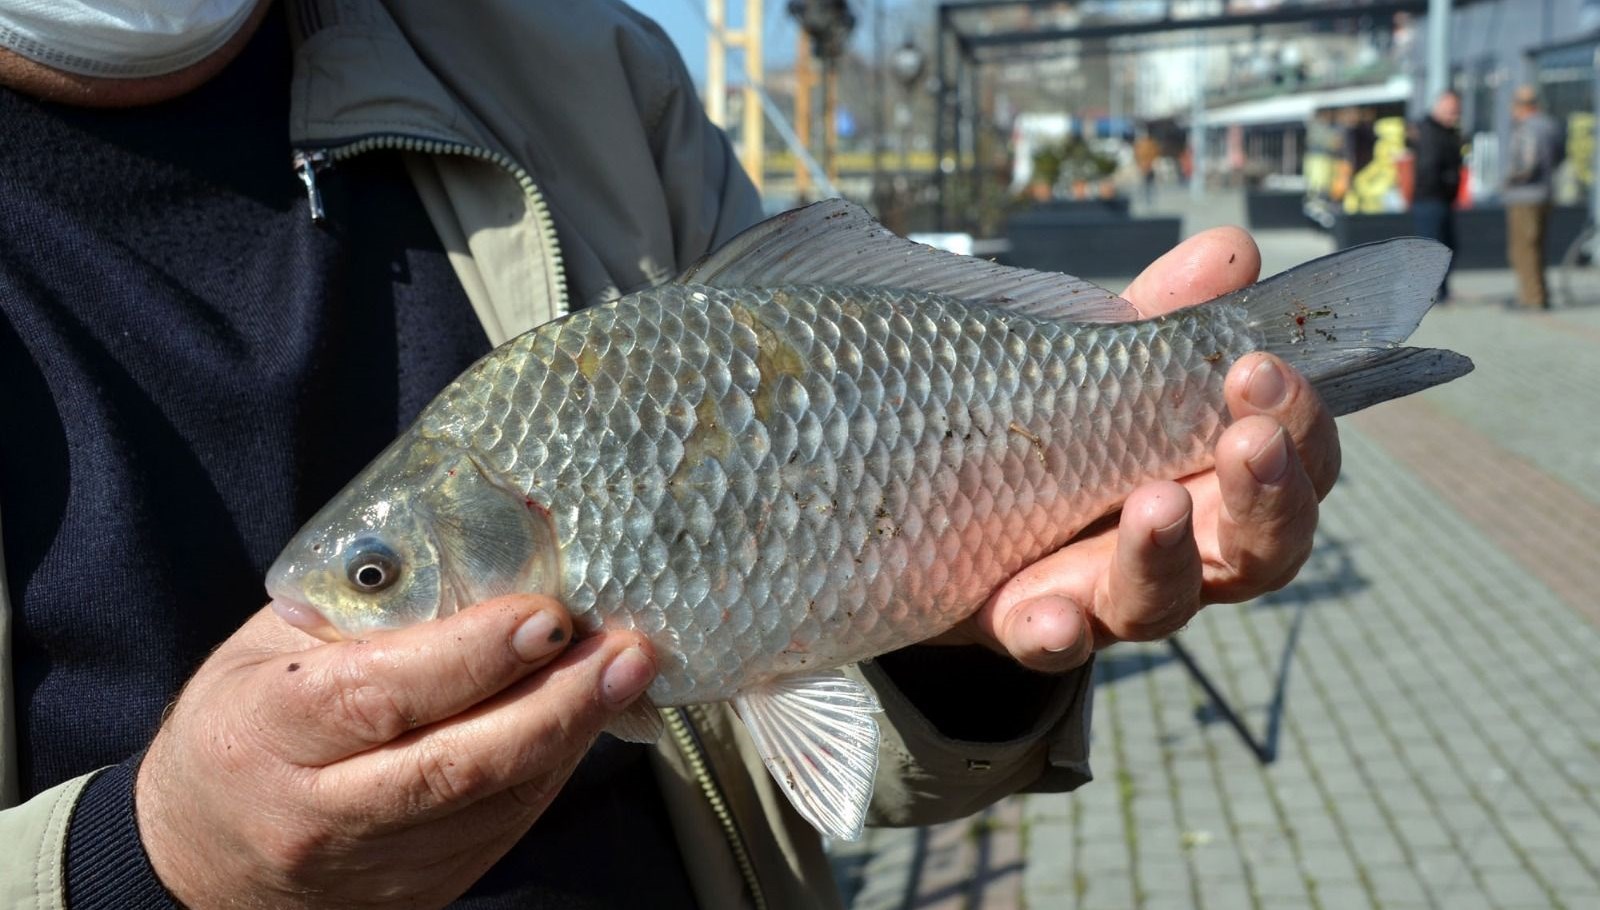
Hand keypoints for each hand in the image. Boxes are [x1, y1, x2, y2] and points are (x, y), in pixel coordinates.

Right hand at [136, 597, 654, 908]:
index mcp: (268, 731)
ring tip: (627, 671)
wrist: (201, 857)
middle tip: (626, 648)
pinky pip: (504, 828)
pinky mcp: (417, 894)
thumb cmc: (244, 723)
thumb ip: (367, 608)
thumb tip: (490, 545)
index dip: (473, 655)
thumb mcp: (273, 648)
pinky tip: (585, 718)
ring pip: (496, 801)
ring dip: (575, 733)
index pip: (382, 694)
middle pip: (458, 763)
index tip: (547, 617)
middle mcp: (317, 812)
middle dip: (559, 701)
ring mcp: (371, 866)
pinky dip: (553, 769)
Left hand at [935, 227, 1339, 669]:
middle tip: (1248, 435)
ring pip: (1163, 601)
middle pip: (1262, 549)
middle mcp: (1183, 554)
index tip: (1266, 366)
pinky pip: (1046, 642)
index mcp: (1218, 483)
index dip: (1302, 424)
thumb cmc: (1058, 434)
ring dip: (1164, 554)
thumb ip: (1160, 322)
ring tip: (1157, 502)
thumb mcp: (1101, 370)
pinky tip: (1050, 615)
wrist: (948, 520)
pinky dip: (1053, 630)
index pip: (1295, 464)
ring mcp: (1104, 598)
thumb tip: (1231, 249)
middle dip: (1266, 493)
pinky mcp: (1024, 624)